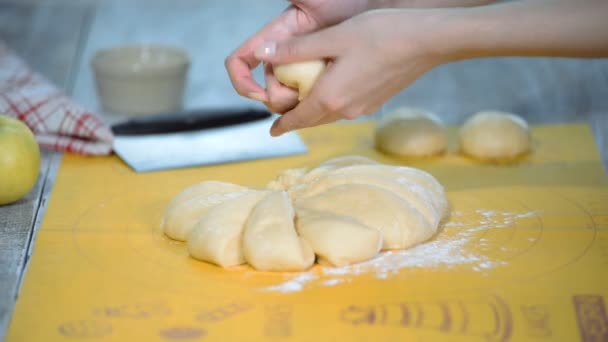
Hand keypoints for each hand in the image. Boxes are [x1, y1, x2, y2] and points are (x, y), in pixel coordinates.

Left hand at [254, 9, 449, 135]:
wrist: (427, 41)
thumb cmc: (380, 34)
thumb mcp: (332, 38)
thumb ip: (296, 49)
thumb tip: (263, 54)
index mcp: (331, 97)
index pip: (298, 119)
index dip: (282, 125)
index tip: (272, 131)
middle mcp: (346, 110)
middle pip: (313, 120)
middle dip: (296, 119)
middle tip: (283, 117)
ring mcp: (363, 107)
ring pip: (330, 115)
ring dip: (314, 112)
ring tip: (303, 105)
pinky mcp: (376, 101)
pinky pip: (345, 109)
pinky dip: (331, 105)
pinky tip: (332, 91)